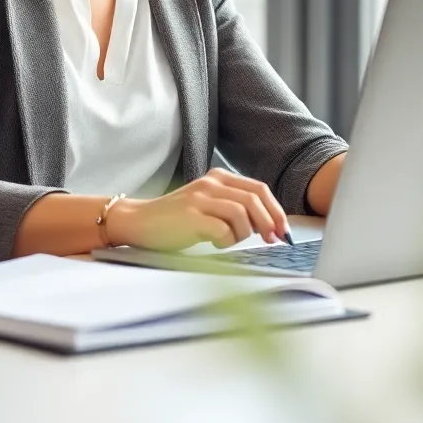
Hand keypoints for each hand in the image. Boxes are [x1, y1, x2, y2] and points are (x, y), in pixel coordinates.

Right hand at [104, 168, 289, 250]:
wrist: (139, 221)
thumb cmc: (176, 219)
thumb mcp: (209, 206)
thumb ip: (235, 209)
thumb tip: (268, 226)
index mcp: (219, 178)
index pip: (259, 189)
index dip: (276, 210)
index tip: (283, 230)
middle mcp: (211, 183)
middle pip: (254, 199)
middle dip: (268, 223)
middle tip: (271, 240)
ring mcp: (200, 198)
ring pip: (241, 214)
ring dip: (243, 234)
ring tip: (228, 241)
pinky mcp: (190, 216)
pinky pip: (222, 230)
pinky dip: (226, 241)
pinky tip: (215, 244)